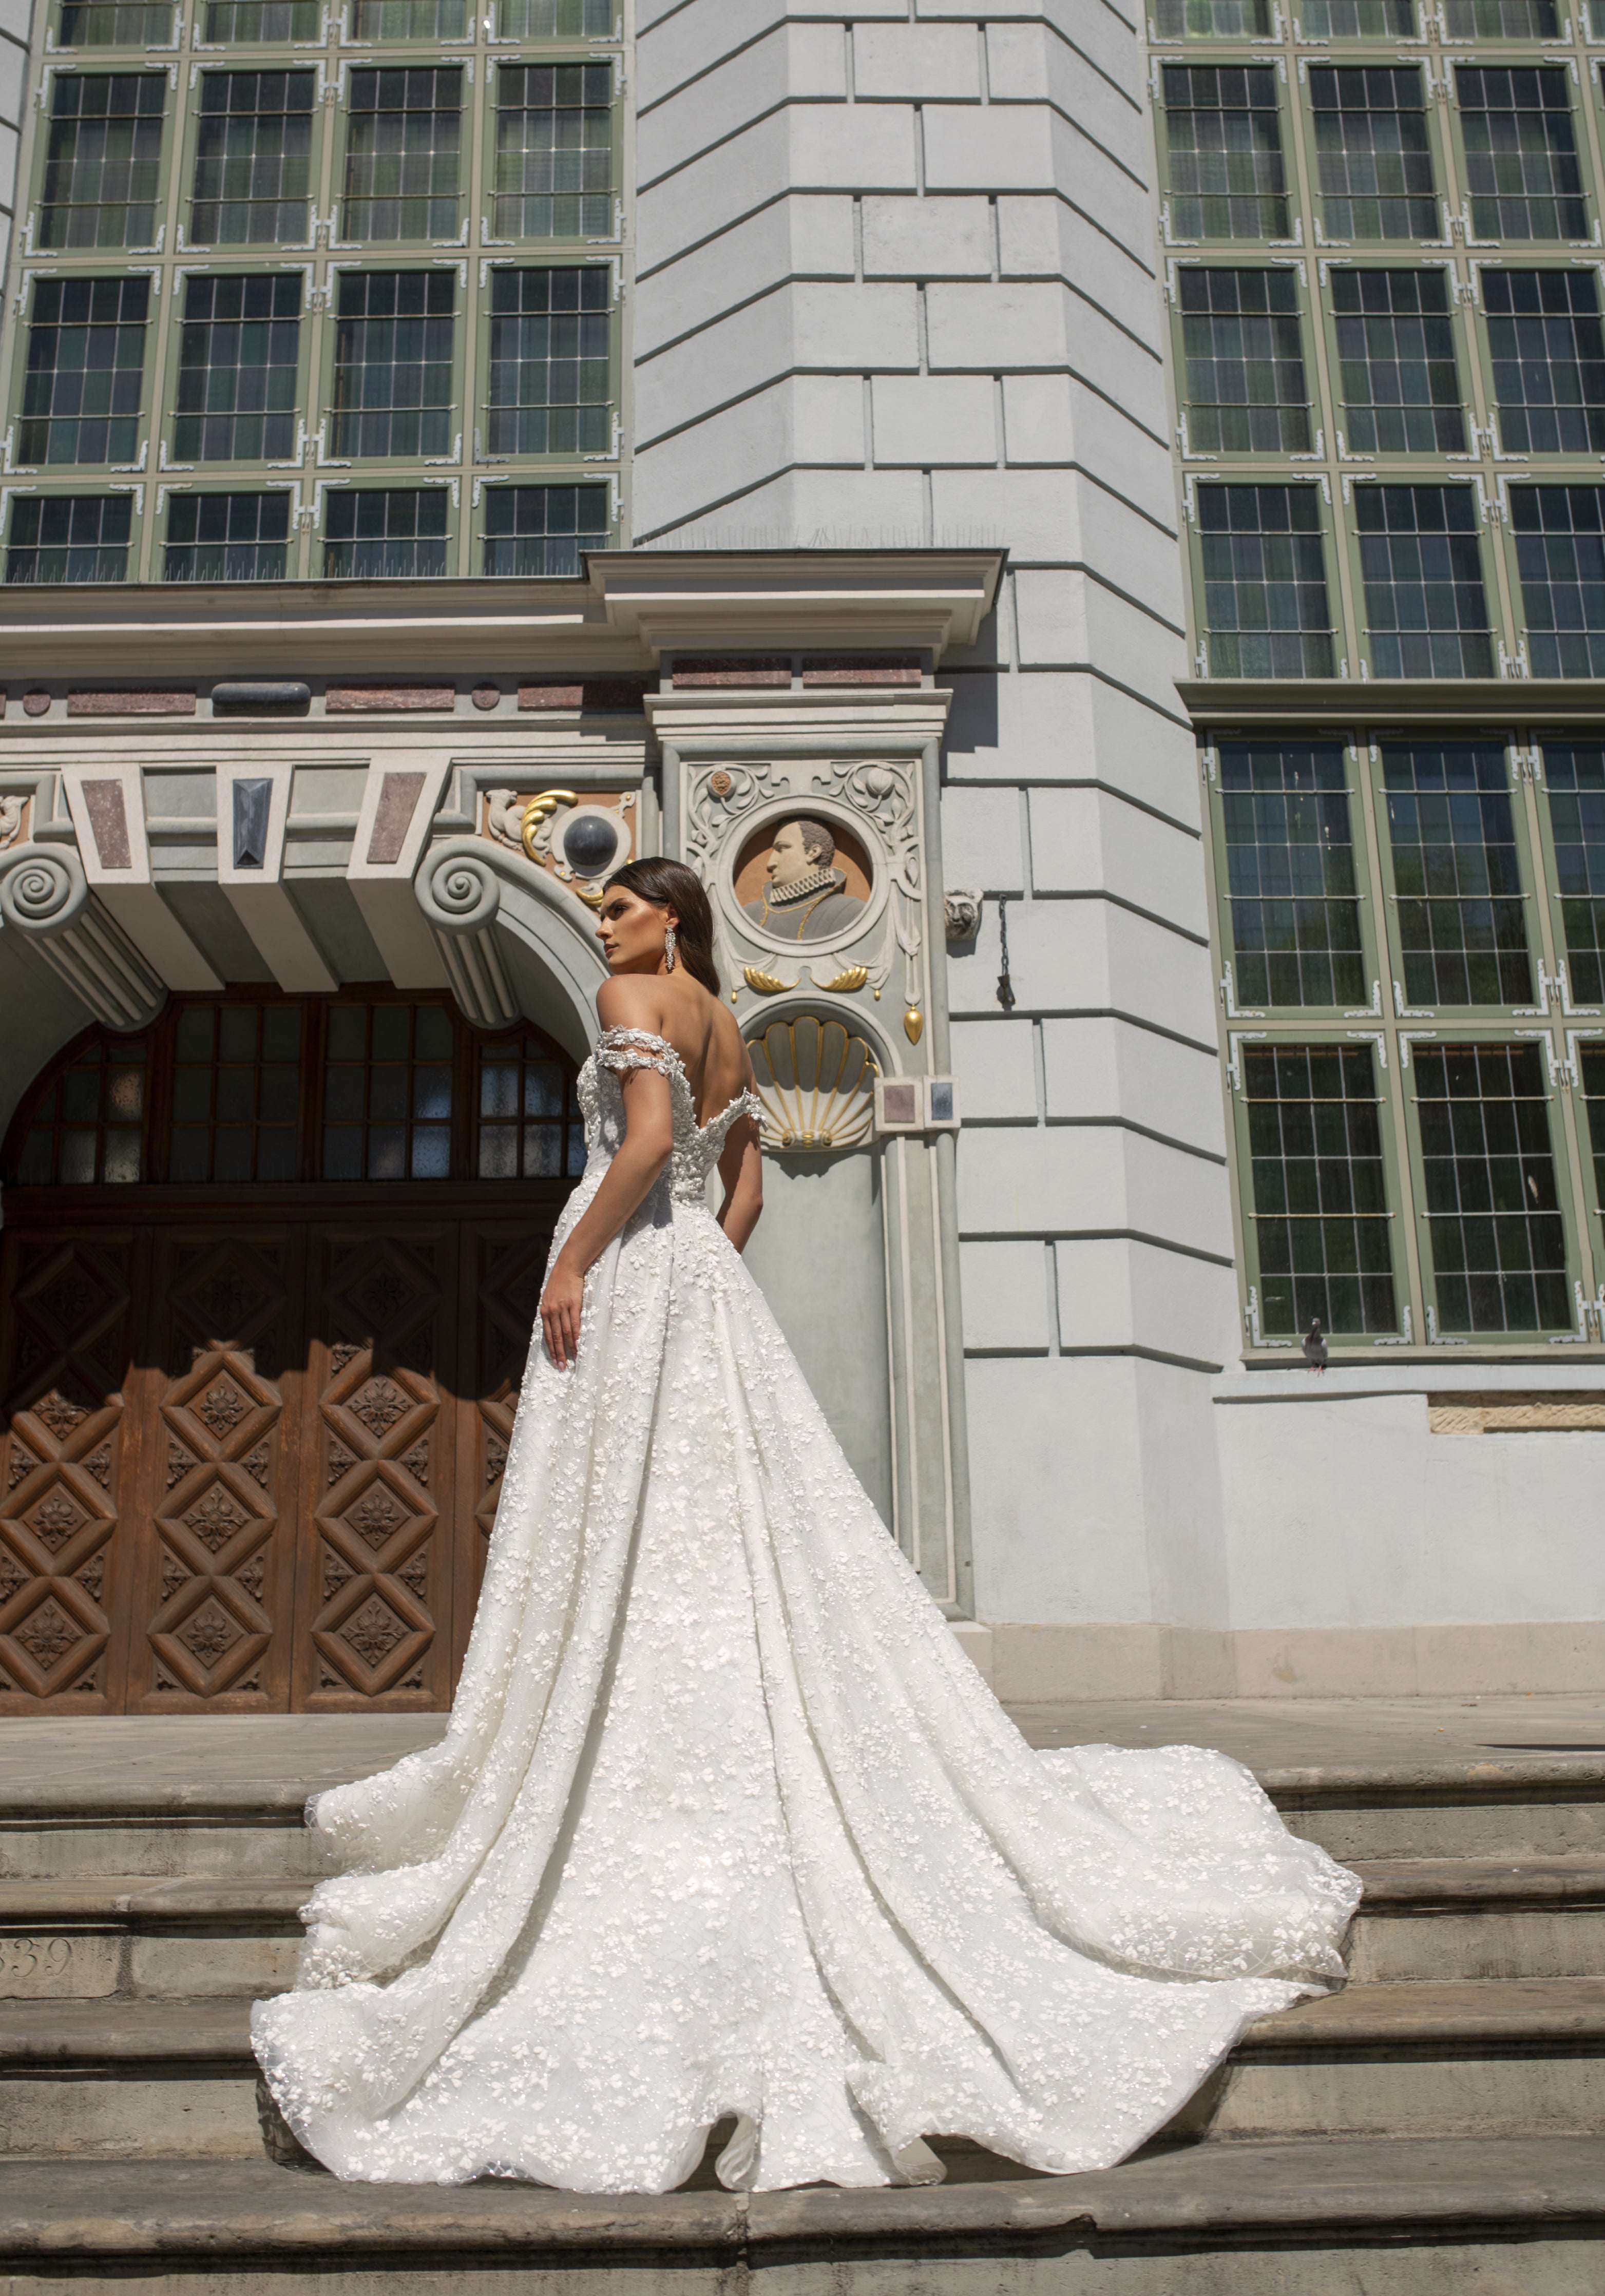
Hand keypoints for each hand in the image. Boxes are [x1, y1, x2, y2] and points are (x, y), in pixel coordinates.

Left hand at [540, 1255, 584, 1370]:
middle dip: (559, 1353)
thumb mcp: (548, 1298)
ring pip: (566, 1332)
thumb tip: (552, 1328)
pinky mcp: (574, 1304)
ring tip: (573, 1359)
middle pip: (556, 1337)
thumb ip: (549, 1313)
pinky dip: (576, 1335)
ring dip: (569, 1347)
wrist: (567, 1268)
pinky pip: (575, 1323)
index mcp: (544, 1312)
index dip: (551, 1350)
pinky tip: (578, 1344)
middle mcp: (552, 1312)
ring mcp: (562, 1308)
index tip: (555, 1361)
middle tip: (562, 1366)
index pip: (548, 1335)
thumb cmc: (558, 1284)